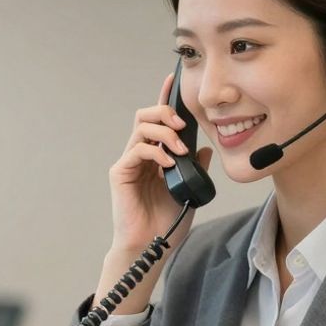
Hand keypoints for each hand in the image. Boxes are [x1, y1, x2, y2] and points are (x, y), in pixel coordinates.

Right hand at [107, 72, 213, 252]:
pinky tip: (168, 164)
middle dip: (165, 111)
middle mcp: (141, 154)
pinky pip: (137, 150)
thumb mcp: (190, 190)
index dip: (165, 98)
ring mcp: (129, 162)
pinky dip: (155, 152)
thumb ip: (196, 168)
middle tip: (182, 125)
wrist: (151, 246)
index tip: (174, 79)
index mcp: (156, 155)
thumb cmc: (167, 221)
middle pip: (146, 115)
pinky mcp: (120, 172)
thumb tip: (204, 148)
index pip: (159, 121)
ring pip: (142, 127)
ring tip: (179, 149)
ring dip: (164, 131)